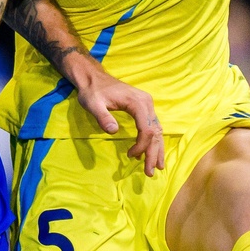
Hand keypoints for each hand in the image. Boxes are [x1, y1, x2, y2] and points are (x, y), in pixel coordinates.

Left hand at [65, 57, 164, 175]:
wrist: (94, 78)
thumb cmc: (93, 91)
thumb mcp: (93, 104)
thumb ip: (103, 117)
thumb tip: (113, 131)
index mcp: (137, 102)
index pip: (146, 128)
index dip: (142, 145)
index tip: (131, 156)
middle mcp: (147, 103)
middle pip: (155, 131)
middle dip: (153, 153)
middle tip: (150, 172)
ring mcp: (147, 105)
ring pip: (156, 130)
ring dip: (156, 149)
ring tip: (156, 167)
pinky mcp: (143, 108)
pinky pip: (151, 126)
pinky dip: (151, 141)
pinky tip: (147, 153)